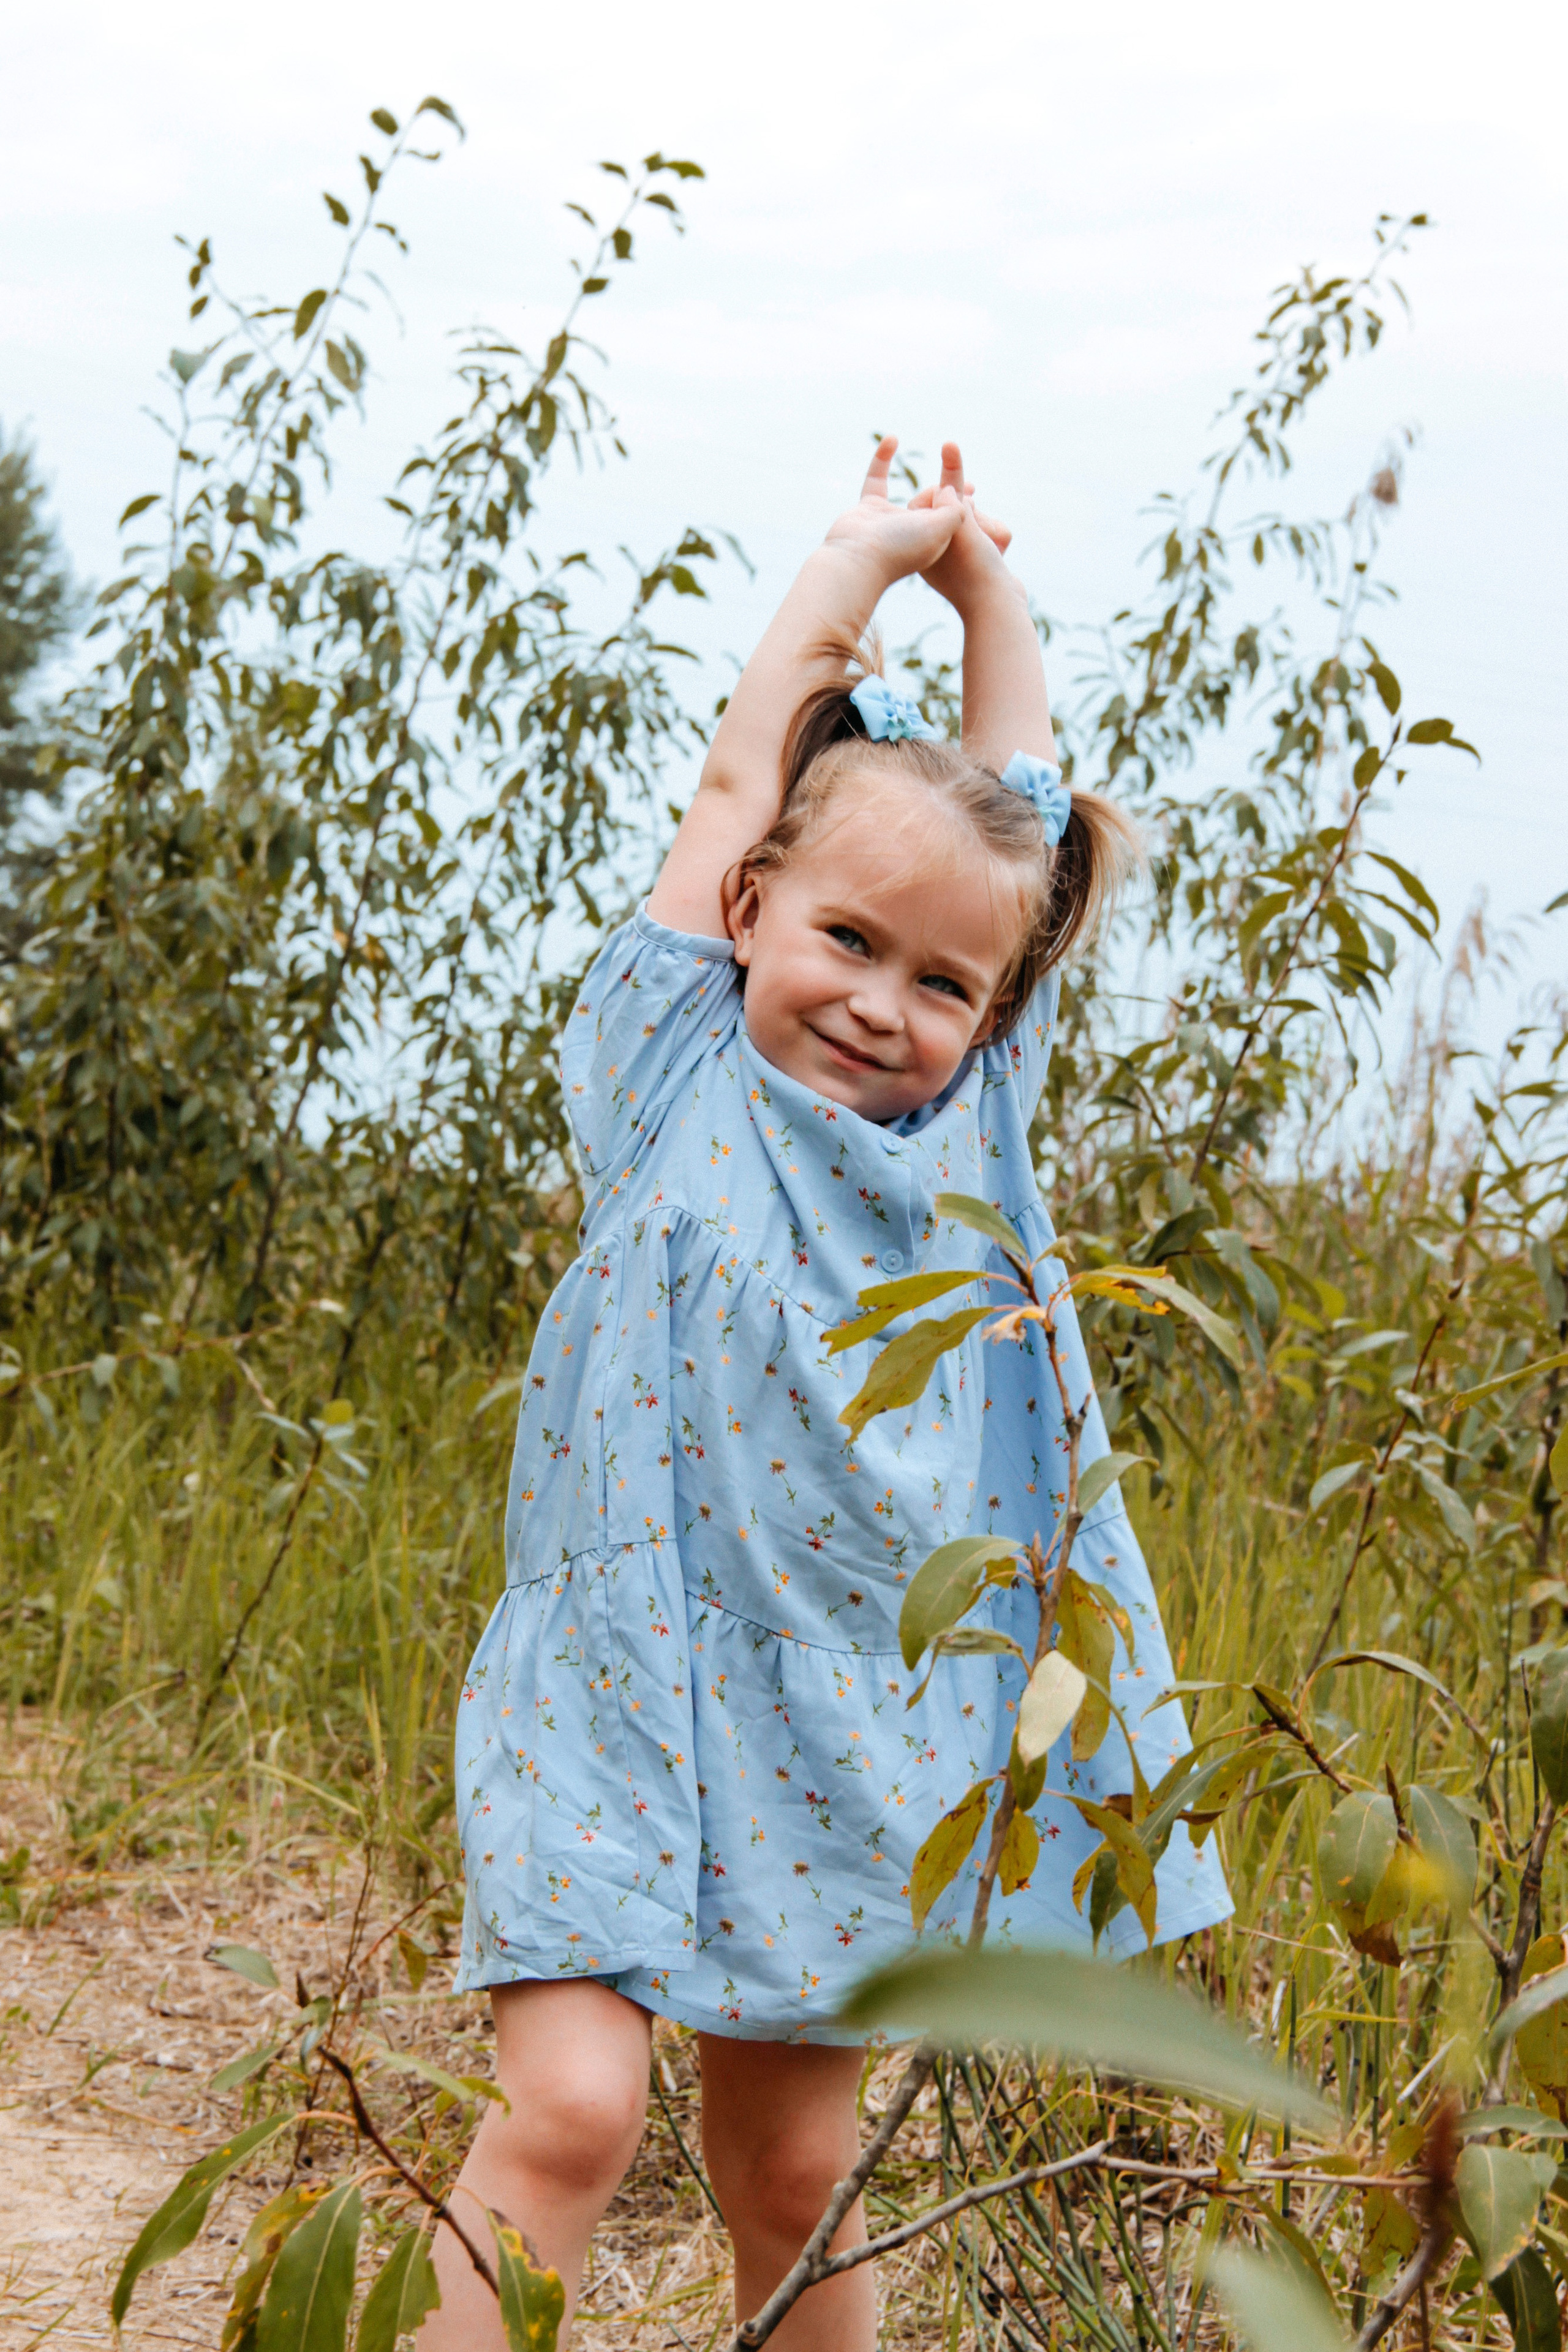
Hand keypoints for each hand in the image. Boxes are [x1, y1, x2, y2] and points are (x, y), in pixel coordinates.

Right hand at [822, 436, 965, 589]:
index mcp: (932, 543)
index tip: (973, 487)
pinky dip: (882, 458)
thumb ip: (955, 510)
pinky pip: (876, 479)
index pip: (952, 520)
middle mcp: (912, 534)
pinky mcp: (868, 509)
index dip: (963, 504)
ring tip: (938, 458)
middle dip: (945, 494)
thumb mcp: (941, 529)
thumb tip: (949, 489)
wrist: (855, 560)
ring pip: (912, 499)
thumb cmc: (899, 547)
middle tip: (962, 484)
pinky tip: (893, 438)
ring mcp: (890, 522)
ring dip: (925, 487)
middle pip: (935, 509)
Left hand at [909, 442, 1026, 616]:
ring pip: (975, 525)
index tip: (969, 489)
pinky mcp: (978, 567)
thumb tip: (944, 487)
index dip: (947, 491)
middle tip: (979, 505)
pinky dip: (995, 540)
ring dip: (988, 525)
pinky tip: (1000, 550)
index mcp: (922, 546)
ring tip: (992, 541)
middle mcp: (936, 554)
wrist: (995, 609)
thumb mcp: (958, 528)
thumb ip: (950, 503)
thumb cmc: (974, 569)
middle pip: (955, 512)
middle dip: (972, 511)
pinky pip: (987, 540)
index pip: (929, 505)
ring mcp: (957, 562)